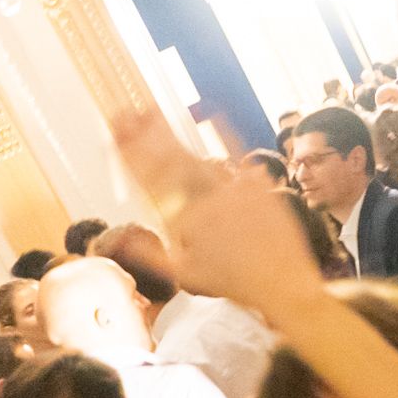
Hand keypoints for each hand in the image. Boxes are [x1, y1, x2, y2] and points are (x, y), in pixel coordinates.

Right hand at [110, 112, 323, 317]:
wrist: (284, 285)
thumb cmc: (233, 283)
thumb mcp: (185, 275)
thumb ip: (150, 254)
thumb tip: (121, 238)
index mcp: (186, 219)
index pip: (150, 180)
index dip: (129, 154)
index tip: (114, 134)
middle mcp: (208, 199)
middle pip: (168, 160)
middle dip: (143, 135)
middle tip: (125, 112)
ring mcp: (234, 190)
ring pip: (197, 156)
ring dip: (172, 134)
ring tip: (151, 112)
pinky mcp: (258, 185)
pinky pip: (236, 154)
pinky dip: (223, 133)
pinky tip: (211, 112)